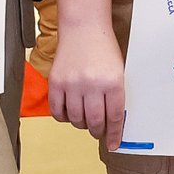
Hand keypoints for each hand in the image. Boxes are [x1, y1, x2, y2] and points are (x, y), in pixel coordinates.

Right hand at [49, 23, 127, 143]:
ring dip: (82, 124)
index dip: (115, 134)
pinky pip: (58, 111)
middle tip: (99, 131)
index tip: (114, 144)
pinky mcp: (55, 83)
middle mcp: (92, 85)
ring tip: (85, 119)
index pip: (114, 117)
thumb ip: (115, 95)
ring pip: (76, 119)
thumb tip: (112, 122)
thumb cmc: (104, 50)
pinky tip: (70, 113)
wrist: (84, 29)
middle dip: (98, 131)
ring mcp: (72, 84)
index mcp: (113, 82)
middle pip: (94, 121)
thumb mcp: (118, 71)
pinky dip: (64, 117)